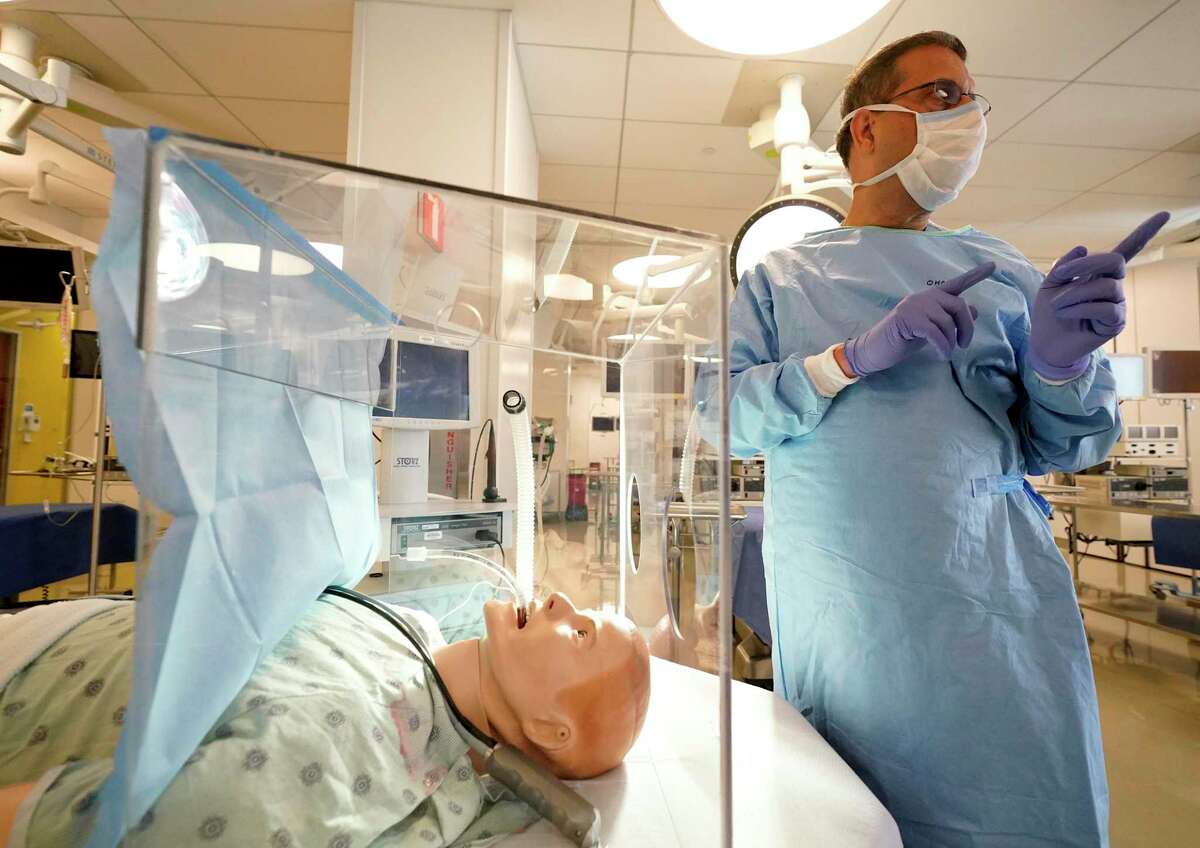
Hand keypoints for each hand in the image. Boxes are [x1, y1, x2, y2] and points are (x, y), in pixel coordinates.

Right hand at [843, 262, 993, 376]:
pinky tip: (941, 355)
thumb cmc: (902, 339)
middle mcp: (923, 297)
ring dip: (951, 341)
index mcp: (930, 297)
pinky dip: (943, 346)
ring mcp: (914, 306)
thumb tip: (974, 310)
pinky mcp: (908, 319)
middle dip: (967, 327)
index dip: (975, 275)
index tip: (993, 266)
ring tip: (946, 352)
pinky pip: (936, 332)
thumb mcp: (931, 329)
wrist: (874, 349)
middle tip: (964, 345)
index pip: (956, 284)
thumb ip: (950, 318)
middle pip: (958, 305)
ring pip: (947, 321)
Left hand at [1029, 212, 1168, 380]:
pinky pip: (1103, 308)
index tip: (1165, 214)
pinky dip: (1079, 308)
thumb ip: (1064, 267)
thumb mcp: (1050, 285)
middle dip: (1086, 264)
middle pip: (1114, 261)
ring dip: (1074, 294)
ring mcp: (1117, 303)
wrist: (1046, 343)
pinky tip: (1066, 314)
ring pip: (1104, 287)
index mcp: (1099, 273)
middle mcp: (1113, 285)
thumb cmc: (1049, 313)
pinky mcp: (1116, 322)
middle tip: (1062, 274)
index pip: (1126, 249)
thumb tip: (1084, 248)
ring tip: (1058, 305)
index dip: (1145, 232)